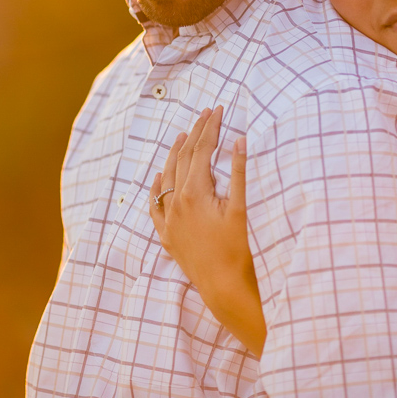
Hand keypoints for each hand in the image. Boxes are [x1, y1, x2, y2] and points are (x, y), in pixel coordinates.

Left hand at [149, 106, 266, 355]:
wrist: (225, 287)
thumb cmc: (238, 249)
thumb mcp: (241, 208)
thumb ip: (239, 173)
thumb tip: (238, 140)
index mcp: (194, 193)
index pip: (201, 150)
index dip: (210, 128)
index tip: (218, 110)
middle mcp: (176, 204)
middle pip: (184, 159)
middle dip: (195, 133)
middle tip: (205, 114)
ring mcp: (169, 220)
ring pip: (166, 178)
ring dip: (175, 154)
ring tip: (182, 135)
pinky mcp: (168, 236)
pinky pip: (155, 206)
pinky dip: (156, 187)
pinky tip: (158, 176)